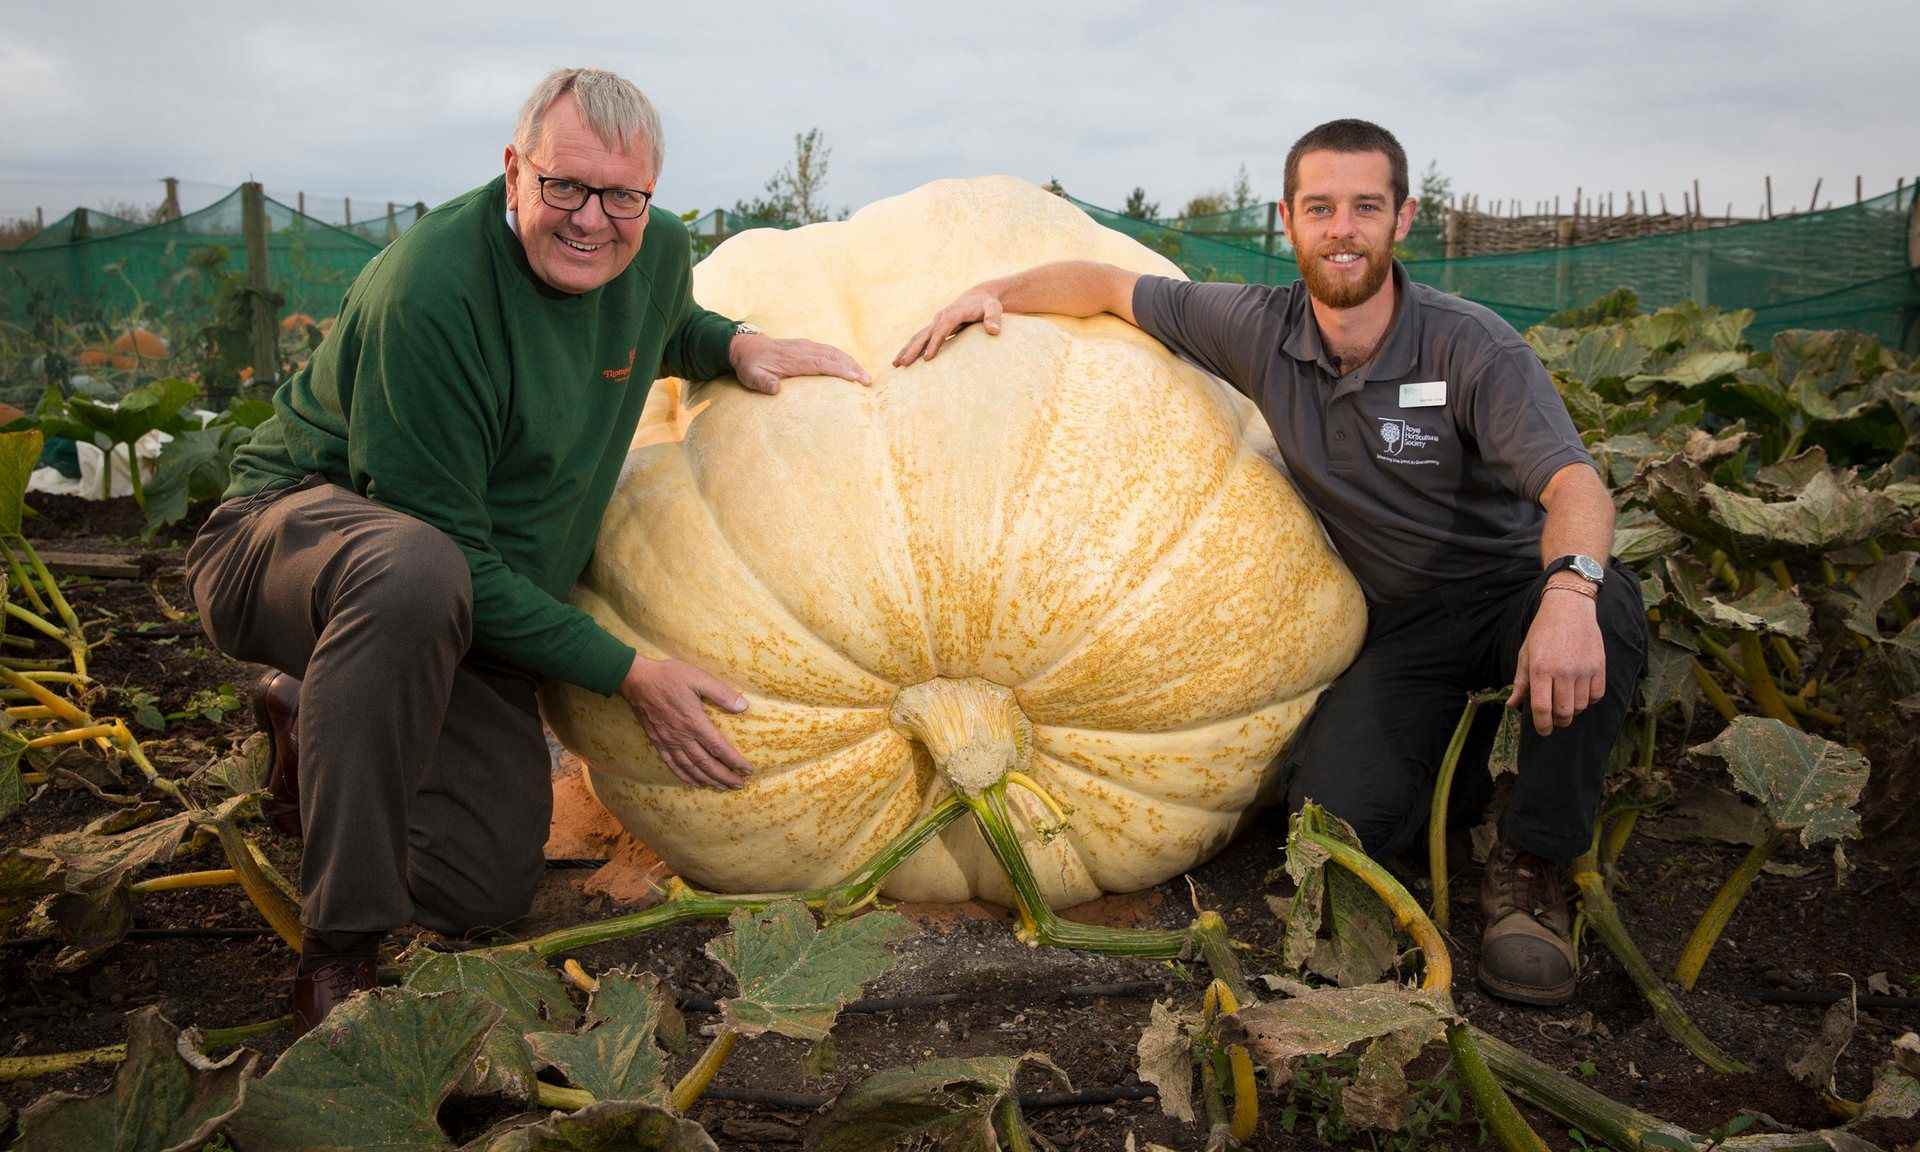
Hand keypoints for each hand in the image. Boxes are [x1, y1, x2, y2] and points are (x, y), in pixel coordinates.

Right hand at [619, 655, 753, 788]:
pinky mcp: (658, 742)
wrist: (637, 680)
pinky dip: (685, 776)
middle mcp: (682, 736)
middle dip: (724, 776)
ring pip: (691, 768)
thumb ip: (721, 693)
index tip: (747, 769)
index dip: (734, 761)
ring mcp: (668, 741)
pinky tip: (694, 783)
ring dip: (708, 780)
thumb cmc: (669, 676)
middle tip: (739, 785)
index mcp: (694, 722)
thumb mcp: (699, 678)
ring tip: (722, 787)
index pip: (719, 748)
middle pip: (706, 763)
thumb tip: (743, 706)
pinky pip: (673, 765)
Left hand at [729, 333, 869, 394]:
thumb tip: (775, 389)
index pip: (820, 363)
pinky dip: (843, 358)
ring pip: (833, 352)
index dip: (838, 369)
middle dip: (851, 367)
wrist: (747, 346)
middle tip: (867, 380)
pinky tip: (852, 366)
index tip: (854, 378)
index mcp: (793, 359)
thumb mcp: (751, 376)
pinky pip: (829, 350)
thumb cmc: (751, 365)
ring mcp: (806, 346)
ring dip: (851, 362)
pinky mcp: (807, 346)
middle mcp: (803, 350)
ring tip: (865, 375)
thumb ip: (762, 383)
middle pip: (832, 356)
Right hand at [893, 286, 1004, 364]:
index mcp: (954, 312)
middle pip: (925, 333)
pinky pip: (921, 338)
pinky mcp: (935, 327)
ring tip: (896, 364)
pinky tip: (903, 360)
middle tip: (903, 364)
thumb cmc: (988, 305)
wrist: (979, 297)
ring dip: (907, 349)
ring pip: (918, 336)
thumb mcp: (994, 308)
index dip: (934, 343)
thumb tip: (994, 331)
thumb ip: (994, 318)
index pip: (942, 328)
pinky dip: (910, 348)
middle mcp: (942, 316)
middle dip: (913, 349)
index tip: (927, 358)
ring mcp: (936, 322)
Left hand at [1507, 580, 1606, 736]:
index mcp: (1540, 669)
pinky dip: (1589, 700)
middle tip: (1554, 720)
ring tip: (1566, 704)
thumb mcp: (1526, 654)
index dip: (1542, 725)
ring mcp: (1583, 670)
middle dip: (1558, 722)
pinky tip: (1581, 694)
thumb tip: (1512, 705)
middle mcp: (1563, 672)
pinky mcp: (1599, 666)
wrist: (1569, 608)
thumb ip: (1520, 682)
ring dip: (1573, 711)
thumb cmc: (1543, 632)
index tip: (1543, 730)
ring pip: (1580, 706)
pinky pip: (1596, 696)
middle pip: (1563, 713)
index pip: (1541, 709)